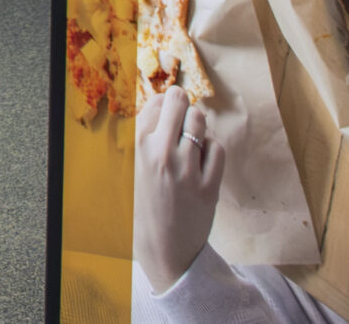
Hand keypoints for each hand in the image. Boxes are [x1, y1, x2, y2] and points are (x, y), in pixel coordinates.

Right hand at [133, 87, 224, 292]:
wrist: (162, 245)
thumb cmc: (143, 203)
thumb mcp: (131, 166)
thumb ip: (143, 136)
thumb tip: (163, 103)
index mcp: (136, 147)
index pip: (157, 102)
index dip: (166, 102)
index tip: (168, 109)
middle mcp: (161, 153)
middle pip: (180, 103)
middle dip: (183, 105)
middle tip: (183, 113)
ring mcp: (187, 170)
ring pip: (200, 123)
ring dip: (198, 126)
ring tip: (193, 138)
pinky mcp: (208, 186)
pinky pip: (217, 149)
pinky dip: (212, 147)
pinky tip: (204, 157)